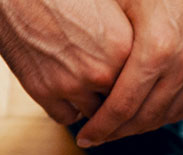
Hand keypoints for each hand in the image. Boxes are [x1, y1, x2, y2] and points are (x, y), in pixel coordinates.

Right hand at [0, 0, 134, 125]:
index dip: (133, 81)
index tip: (128, 79)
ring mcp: (71, 84)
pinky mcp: (42, 91)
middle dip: (113, 93)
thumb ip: (124, 40)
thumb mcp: (108, 8)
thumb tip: (136, 62)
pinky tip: (67, 92)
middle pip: (118, 101)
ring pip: (93, 113)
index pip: (140, 83)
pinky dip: (68, 108)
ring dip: (91, 102)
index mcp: (124, 47)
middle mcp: (101, 71)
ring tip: (85, 84)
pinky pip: (65, 117)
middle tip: (105, 83)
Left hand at [73, 0, 182, 146]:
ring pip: (169, 114)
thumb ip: (102, 37)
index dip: (101, 126)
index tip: (83, 137)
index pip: (124, 105)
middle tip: (96, 137)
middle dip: (117, 132)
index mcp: (156, 48)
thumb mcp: (122, 1)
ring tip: (119, 128)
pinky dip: (168, 114)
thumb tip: (67, 58)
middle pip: (145, 116)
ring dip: (142, 127)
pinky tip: (149, 114)